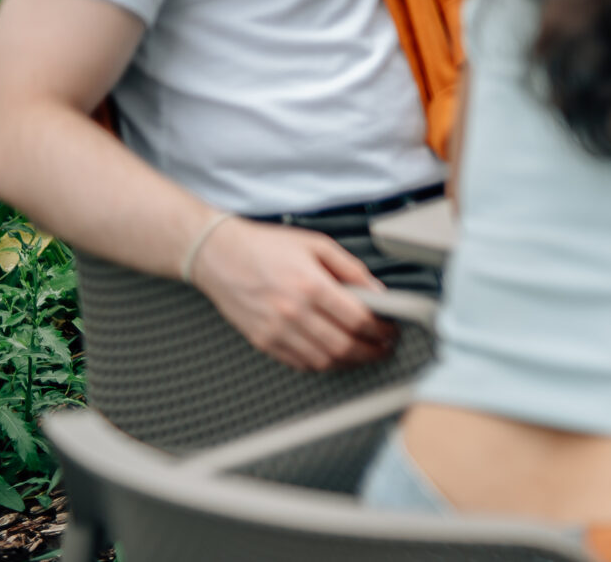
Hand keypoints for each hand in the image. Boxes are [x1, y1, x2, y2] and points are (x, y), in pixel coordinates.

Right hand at [191, 218, 395, 370]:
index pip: (358, 319)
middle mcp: (293, 313)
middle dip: (372, 350)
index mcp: (311, 286)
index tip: (392, 329)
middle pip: (344, 345)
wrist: (219, 256)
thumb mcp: (318, 245)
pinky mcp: (262, 342)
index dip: (381, 328)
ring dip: (350, 362)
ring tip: (366, 354)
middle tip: (385, 347)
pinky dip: (323, 364)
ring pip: (323, 360)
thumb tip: (378, 292)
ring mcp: (275, 332)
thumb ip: (351, 269)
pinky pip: (299, 363)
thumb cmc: (268, 247)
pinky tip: (336, 356)